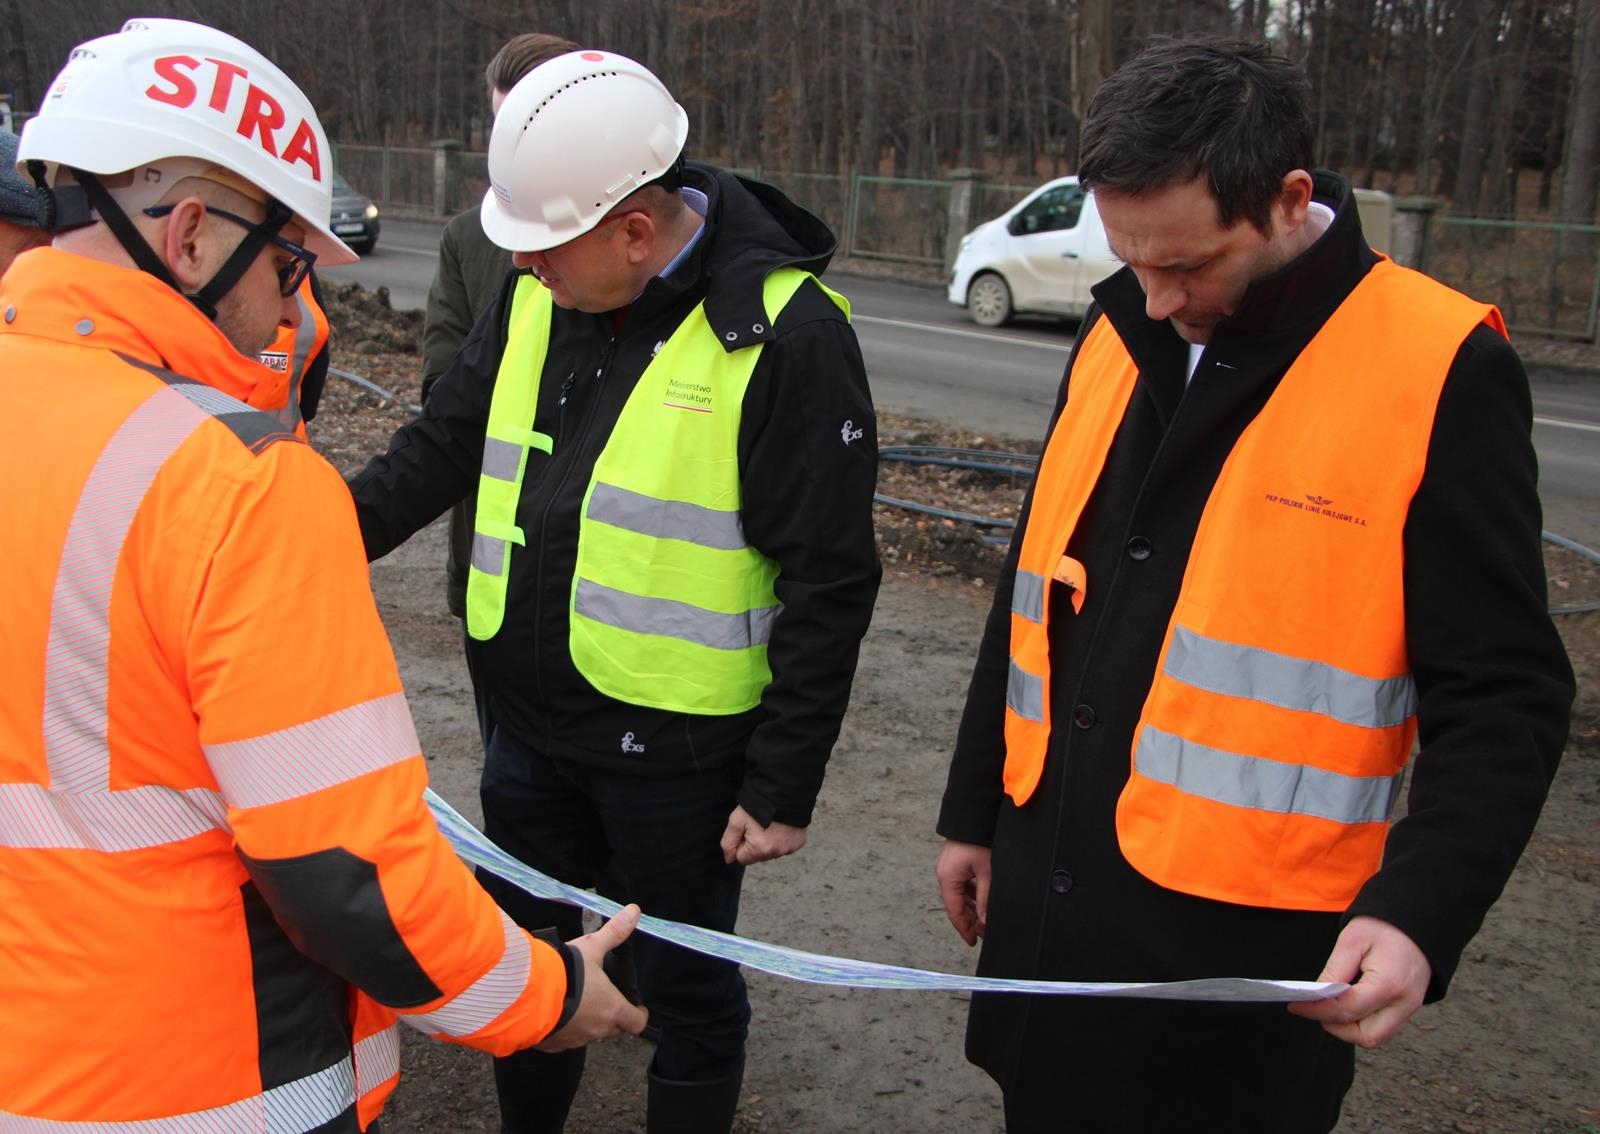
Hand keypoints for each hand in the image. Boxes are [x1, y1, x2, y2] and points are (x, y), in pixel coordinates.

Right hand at [537, 905, 650, 1050]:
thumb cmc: (565, 973)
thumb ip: (614, 932)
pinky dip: (564, 1029)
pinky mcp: (553, 1044)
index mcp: (612, 1010)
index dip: (639, 1015)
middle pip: (614, 1030)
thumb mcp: (592, 947)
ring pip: (589, 1035)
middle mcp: (596, 1029)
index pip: (637, 1023)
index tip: (637, 1008)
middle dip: (614, 1018)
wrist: (528, 994)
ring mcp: (574, 1039)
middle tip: (607, 1001)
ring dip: (588, 1022)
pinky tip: (555, 1012)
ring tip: (578, 1002)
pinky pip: (564, 1040)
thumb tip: (634, 912)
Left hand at [719, 805, 806, 864]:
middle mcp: (777, 852)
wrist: (784, 790)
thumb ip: (728, 842)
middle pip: (758, 856)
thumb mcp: (736, 820)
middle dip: (755, 844)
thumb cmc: (758, 804)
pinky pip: (785, 846)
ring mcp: (790, 848)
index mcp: (760, 849)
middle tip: (758, 824)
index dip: (741, 843)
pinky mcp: (799, 842)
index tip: (746, 828)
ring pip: (771, 852)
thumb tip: (729, 859)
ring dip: (768, 842)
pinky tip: (781, 825)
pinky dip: (782, 838)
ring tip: (770, 823)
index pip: (742, 858)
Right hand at [935, 839, 991, 946]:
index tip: (972, 941)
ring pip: (959, 895)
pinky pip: (961, 884)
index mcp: (947, 878)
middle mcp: (944, 874)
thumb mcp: (986, 873)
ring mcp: (948, 867)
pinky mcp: (955, 862)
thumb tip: (984, 921)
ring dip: (971, 908)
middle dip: (970, 920)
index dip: (964, 928)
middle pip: (956, 905)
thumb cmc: (978, 840)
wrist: (974, 816)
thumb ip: (985, 899)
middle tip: (983, 934)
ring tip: (984, 920)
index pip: (955, 911)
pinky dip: (970, 895)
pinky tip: (981, 901)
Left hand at [1288, 915, 1430, 1048]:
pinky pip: (1384, 1027)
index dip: (1317, 1010)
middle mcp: (1404, 1003)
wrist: (1416, 917)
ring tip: (1329, 1008)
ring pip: (1377, 1037)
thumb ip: (1334, 972)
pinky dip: (1362, 1023)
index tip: (1296, 1006)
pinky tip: (1346, 1006)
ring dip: (1349, 1029)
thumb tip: (1316, 997)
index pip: (1347, 1010)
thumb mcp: (1352, 941)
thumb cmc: (1384, 925)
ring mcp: (1410, 1007)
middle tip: (1314, 1010)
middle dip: (1336, 1027)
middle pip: (1367, 1036)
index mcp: (1388, 984)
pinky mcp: (1409, 1007)